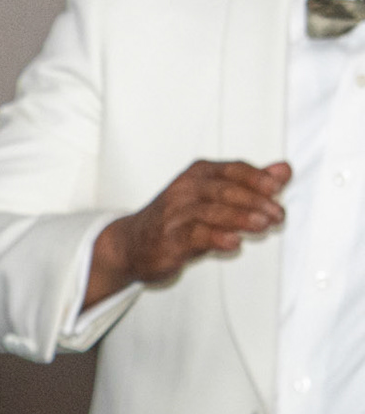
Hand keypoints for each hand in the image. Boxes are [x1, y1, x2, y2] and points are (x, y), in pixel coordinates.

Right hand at [84, 159, 289, 307]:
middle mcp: (185, 190)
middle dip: (256, 201)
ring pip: (212, 211)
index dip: (257, 178)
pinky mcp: (170, 239)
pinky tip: (234, 242)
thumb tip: (283, 170)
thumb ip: (250, 183)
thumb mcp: (214, 195)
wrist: (131, 244)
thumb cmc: (177, 218)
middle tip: (277, 214)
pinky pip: (195, 235)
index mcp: (198, 174)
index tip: (277, 188)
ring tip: (263, 225)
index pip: (233, 170)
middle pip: (225, 190)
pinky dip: (217, 238)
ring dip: (241, 218)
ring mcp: (175, 214)